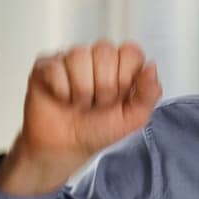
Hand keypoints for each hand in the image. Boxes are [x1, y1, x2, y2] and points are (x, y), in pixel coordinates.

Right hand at [0, 41, 162, 194]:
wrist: (67, 148)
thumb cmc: (98, 130)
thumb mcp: (133, 118)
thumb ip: (149, 93)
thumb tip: (151, 67)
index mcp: (120, 66)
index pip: (130, 51)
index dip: (125, 77)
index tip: (119, 96)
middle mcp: (96, 58)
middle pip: (105, 51)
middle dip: (103, 86)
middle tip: (97, 103)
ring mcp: (70, 59)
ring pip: (79, 57)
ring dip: (81, 90)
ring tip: (80, 103)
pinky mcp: (46, 66)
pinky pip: (56, 67)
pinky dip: (61, 91)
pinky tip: (62, 98)